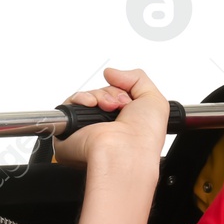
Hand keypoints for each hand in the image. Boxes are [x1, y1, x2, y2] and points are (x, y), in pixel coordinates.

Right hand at [54, 67, 168, 170]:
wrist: (126, 151)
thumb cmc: (144, 137)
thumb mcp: (154, 99)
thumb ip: (136, 78)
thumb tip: (110, 72)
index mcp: (126, 123)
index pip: (116, 95)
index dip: (122, 91)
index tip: (129, 99)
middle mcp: (106, 126)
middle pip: (100, 93)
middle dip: (110, 92)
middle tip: (120, 105)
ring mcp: (87, 127)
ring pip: (85, 96)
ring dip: (98, 96)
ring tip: (109, 107)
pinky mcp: (70, 130)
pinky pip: (69, 103)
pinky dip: (81, 98)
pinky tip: (92, 106)